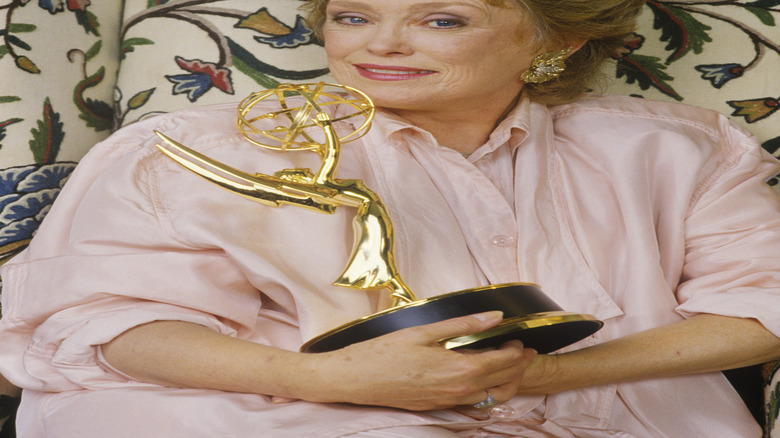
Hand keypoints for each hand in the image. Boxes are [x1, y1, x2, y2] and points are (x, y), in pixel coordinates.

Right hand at [296, 311, 536, 410]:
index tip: (519, 338)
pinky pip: (473, 403)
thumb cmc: (385, 352)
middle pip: (503, 381)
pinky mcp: (438, 407)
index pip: (502, 361)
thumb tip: (494, 317)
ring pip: (492, 397)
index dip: (516, 350)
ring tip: (510, 366)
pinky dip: (487, 392)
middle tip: (523, 351)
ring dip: (507, 382)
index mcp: (460, 369)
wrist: (355, 380)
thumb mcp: (425, 332)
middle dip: (519, 366)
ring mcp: (449, 402)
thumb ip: (463, 325)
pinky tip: (482, 379)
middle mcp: (459, 391)